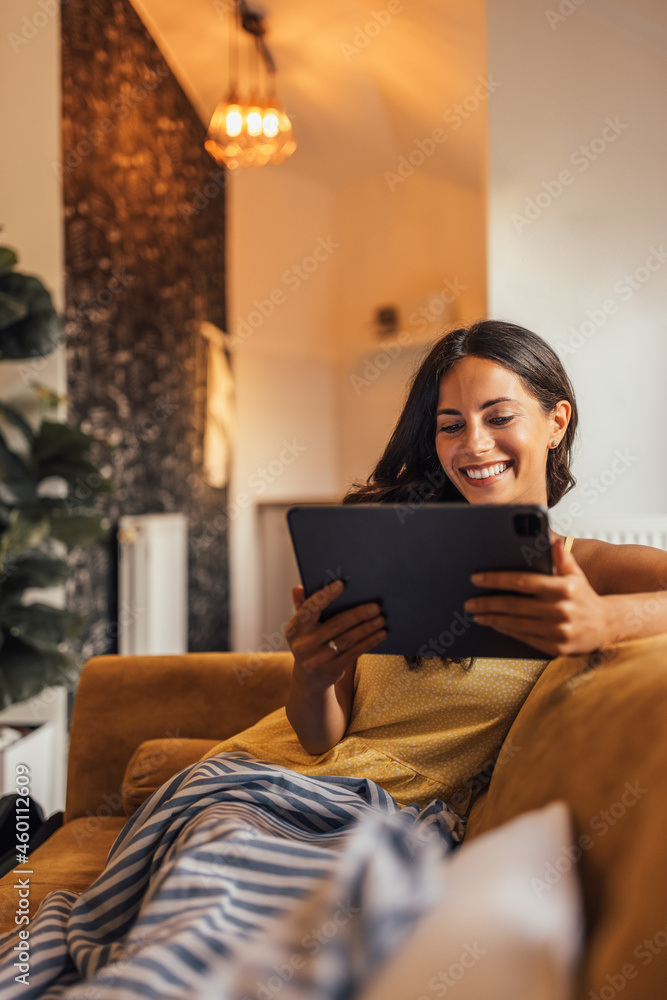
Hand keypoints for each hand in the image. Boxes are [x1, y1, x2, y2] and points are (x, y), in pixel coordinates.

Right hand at [284, 580, 386, 690]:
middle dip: (358, 614)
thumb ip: (302, 606)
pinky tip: (380, 634)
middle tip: (375, 607)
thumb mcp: (302, 626)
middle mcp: (303, 644)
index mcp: (295, 628)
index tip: (342, 584)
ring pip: (347, 640)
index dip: (325, 595)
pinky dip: (368, 642)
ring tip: (381, 619)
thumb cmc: (309, 642)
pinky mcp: (331, 670)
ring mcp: (316, 659)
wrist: (308, 678)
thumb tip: (298, 588)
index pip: (310, 607)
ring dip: (367, 628)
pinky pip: (353, 653)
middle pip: (335, 625)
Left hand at [464, 537, 610, 655]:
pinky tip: (494, 624)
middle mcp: (561, 610)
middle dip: (487, 603)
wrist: (607, 626)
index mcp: (564, 588)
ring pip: (516, 623)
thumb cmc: (585, 596)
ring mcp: (558, 631)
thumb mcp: (576, 574)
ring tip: (476, 613)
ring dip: (492, 618)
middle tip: (469, 601)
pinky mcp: (556, 647)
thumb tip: (551, 541)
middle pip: (514, 605)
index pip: (523, 581)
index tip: (476, 578)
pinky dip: (506, 630)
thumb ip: (562, 558)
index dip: (497, 579)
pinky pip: (524, 637)